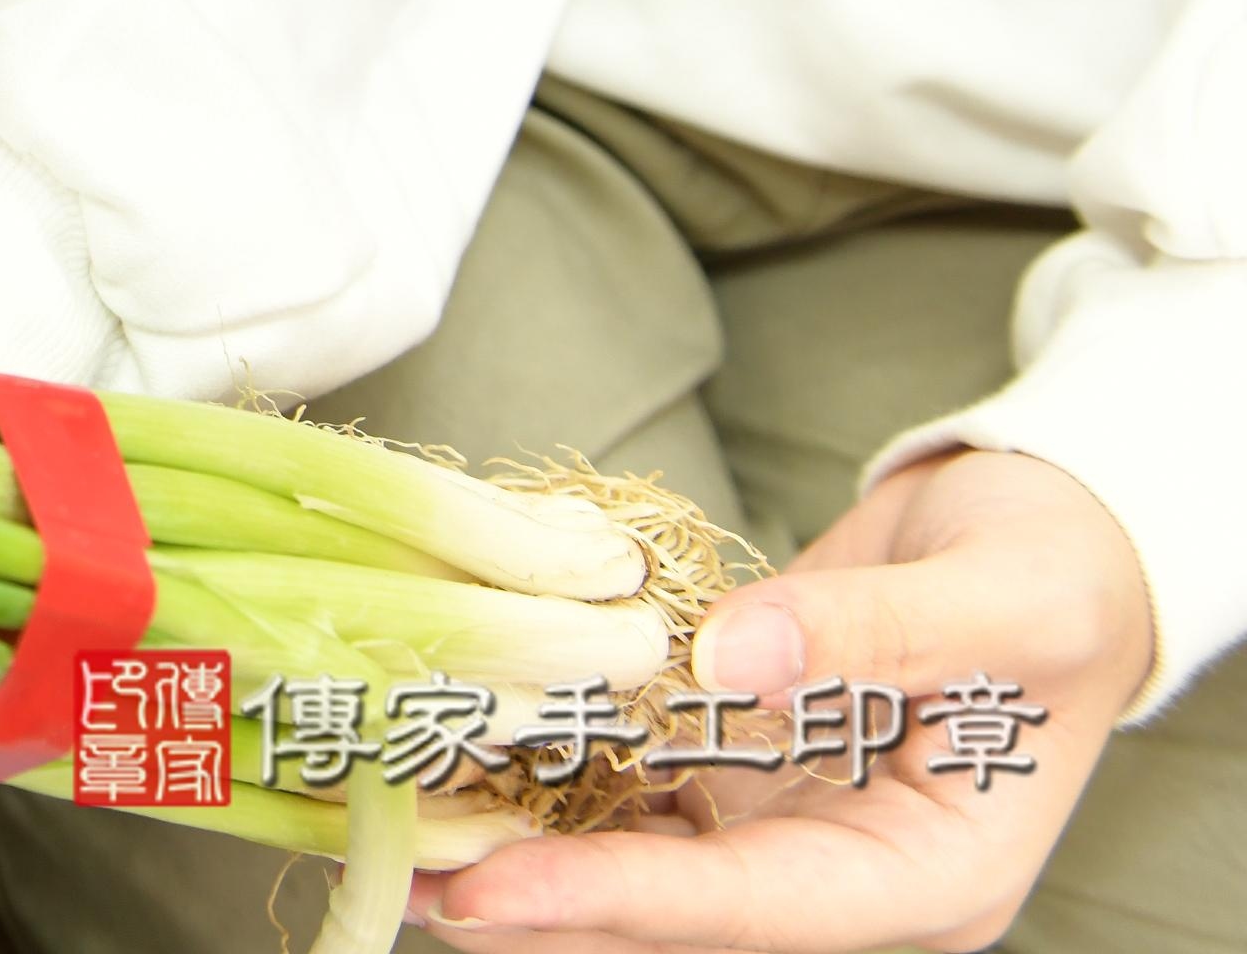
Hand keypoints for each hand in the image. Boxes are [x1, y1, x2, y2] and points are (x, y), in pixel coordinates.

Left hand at [407, 450, 1156, 950]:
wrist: (1051, 539)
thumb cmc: (1056, 575)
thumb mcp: (1000, 598)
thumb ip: (866, 632)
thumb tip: (731, 657)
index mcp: (929, 876)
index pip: (752, 910)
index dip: (617, 903)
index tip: (490, 892)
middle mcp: (842, 873)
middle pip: (673, 912)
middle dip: (539, 901)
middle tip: (405, 876)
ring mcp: (785, 827)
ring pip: (634, 860)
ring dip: (521, 847)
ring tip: (395, 825)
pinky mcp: (738, 770)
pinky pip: (631, 789)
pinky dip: (546, 775)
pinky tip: (457, 751)